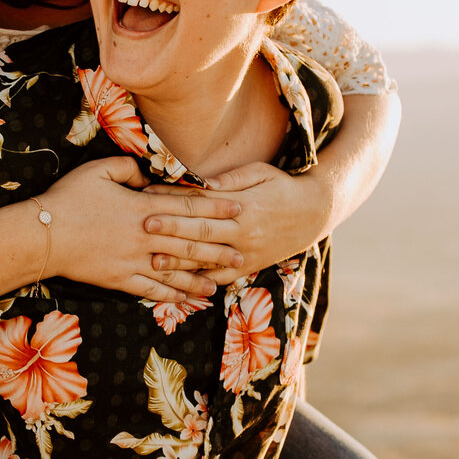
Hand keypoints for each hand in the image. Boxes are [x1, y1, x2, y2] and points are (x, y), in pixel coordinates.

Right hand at [36, 156, 238, 303]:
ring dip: (202, 275)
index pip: (188, 206)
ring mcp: (134, 261)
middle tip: (243, 251)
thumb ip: (129, 169)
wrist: (42, 235)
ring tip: (224, 279)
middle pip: (190, 241)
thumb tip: (147, 176)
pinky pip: (152, 289)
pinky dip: (173, 294)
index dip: (216, 207)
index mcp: (142, 207)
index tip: (238, 208)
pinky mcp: (121, 280)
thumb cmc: (68, 198)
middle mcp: (145, 236)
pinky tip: (189, 298)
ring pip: (177, 270)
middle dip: (219, 246)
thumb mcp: (99, 170)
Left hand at [147, 162, 326, 283]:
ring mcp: (246, 253)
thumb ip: (232, 178)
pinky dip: (202, 283)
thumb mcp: (261, 172)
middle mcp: (243, 232)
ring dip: (180, 262)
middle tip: (144, 226)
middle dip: (171, 230)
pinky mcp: (249, 266)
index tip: (150, 197)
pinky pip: (222, 277)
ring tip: (154, 261)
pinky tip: (180, 285)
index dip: (174, 200)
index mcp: (243, 205)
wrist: (314, 214)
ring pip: (208, 260)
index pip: (202, 203)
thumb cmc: (283, 186)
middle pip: (201, 232)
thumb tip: (203, 180)